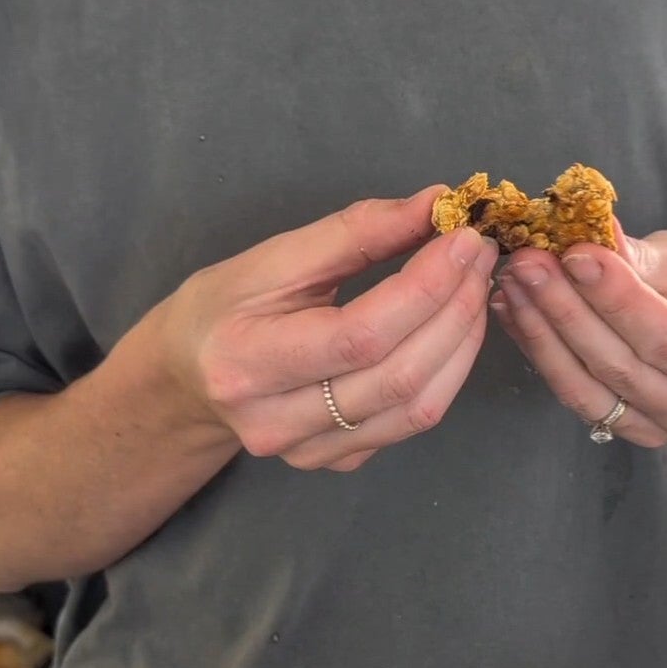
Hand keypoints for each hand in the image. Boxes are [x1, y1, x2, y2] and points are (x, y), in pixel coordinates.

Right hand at [163, 189, 496, 471]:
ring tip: (474, 286)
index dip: (424, 286)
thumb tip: (434, 204)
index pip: (359, 334)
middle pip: (397, 375)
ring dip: (462, 342)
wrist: (188, 374)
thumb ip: (354, 232)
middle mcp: (276, 423)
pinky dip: (446, 371)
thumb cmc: (226, 305)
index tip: (462, 238)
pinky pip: (411, 424)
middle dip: (454, 309)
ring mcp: (308, 453)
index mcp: (247, 363)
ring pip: (417, 408)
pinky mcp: (336, 463)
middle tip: (478, 255)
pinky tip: (451, 328)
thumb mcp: (272, 257)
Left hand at [490, 226, 666, 448]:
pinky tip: (513, 310)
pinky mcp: (621, 430)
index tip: (575, 255)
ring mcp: (658, 431)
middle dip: (566, 309)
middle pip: (620, 366)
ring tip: (512, 283)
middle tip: (528, 262)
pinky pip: (570, 393)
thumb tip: (591, 231)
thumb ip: (639, 258)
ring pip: (585, 387)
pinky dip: (538, 349)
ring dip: (541, 331)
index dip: (616, 298)